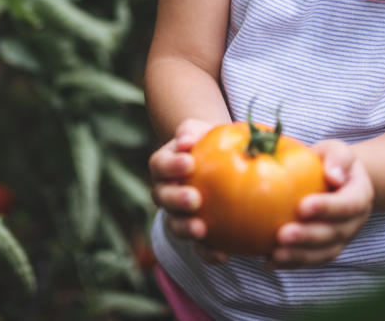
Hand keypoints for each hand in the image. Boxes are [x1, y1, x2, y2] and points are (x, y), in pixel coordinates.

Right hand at [148, 118, 228, 262]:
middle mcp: (164, 192)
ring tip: (201, 229)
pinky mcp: (195, 234)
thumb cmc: (210, 142)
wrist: (220, 163)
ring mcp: (177, 215)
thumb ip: (192, 130)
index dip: (171, 166)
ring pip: (174, 225)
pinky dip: (208, 253)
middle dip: (176, 200)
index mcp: (163, 166)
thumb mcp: (202, 130)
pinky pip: (198, 247)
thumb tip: (187, 138)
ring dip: (185, 228)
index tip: (190, 163)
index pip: (160, 165)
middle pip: (162, 197)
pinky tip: (224, 255)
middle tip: (195, 199)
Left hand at [268, 139, 373, 268]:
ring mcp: (342, 238)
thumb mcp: (337, 149)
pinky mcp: (326, 248)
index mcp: (360, 195)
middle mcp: (355, 221)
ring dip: (300, 256)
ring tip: (275, 254)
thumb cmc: (331, 161)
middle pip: (335, 234)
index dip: (327, 209)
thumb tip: (333, 175)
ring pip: (324, 252)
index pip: (348, 205)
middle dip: (308, 237)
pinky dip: (291, 263)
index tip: (302, 207)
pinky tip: (269, 262)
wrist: (335, 179)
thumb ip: (338, 157)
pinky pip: (311, 259)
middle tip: (282, 235)